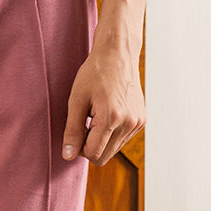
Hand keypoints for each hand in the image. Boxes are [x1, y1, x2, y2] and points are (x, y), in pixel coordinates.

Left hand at [62, 42, 145, 166]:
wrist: (118, 54)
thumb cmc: (95, 73)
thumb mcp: (76, 100)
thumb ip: (72, 130)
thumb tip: (68, 156)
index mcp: (112, 118)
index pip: (92, 153)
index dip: (79, 148)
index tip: (75, 130)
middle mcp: (129, 123)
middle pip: (103, 157)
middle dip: (89, 147)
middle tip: (83, 125)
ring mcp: (138, 122)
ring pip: (112, 151)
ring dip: (100, 140)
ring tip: (95, 117)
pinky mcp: (141, 121)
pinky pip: (121, 140)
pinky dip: (111, 134)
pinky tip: (107, 115)